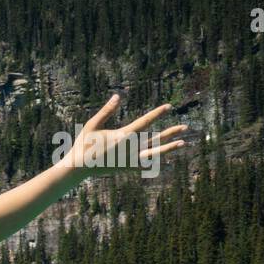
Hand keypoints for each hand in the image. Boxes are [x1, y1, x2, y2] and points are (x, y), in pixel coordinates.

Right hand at [64, 94, 186, 176]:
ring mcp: (129, 159)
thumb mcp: (92, 125)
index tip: (169, 107)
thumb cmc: (83, 144)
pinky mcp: (126, 167)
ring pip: (154, 152)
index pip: (145, 121)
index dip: (158, 113)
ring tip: (183, 142)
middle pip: (156, 138)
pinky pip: (145, 164)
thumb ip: (106, 111)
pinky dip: (156, 162)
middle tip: (185, 126)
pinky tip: (167, 162)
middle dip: (171, 132)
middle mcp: (130, 147)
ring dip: (169, 147)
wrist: (78, 167)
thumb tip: (118, 96)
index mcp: (123, 135)